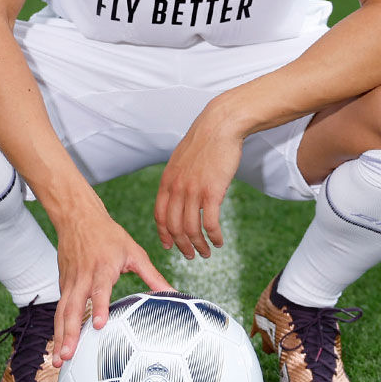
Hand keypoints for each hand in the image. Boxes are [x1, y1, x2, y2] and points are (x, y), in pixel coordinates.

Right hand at [53, 205, 170, 366]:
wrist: (77, 217)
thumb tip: (174, 293)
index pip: (99, 290)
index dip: (98, 307)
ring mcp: (69, 283)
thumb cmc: (109, 235)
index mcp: (102, 268)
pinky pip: (59, 310)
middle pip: (72, 308)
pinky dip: (57, 329)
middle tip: (68, 356)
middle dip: (69, 334)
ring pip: (61, 313)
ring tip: (59, 360)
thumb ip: (153, 276)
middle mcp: (83, 278)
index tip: (98, 325)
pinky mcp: (63, 285)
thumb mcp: (134, 252)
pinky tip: (59, 348)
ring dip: (59, 337)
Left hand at [154, 105, 245, 259]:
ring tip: (207, 253)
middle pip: (174, 228)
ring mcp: (193, 191)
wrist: (220, 126)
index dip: (164, 235)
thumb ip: (177, 178)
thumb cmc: (204, 142)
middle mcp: (177, 188)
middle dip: (182, 246)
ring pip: (191, 229)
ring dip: (199, 245)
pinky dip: (214, 237)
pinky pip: (210, 223)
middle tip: (191, 255)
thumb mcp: (181, 160)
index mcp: (167, 181)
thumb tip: (178, 193)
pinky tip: (219, 241)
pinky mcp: (212, 192)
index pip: (160, 216)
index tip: (170, 246)